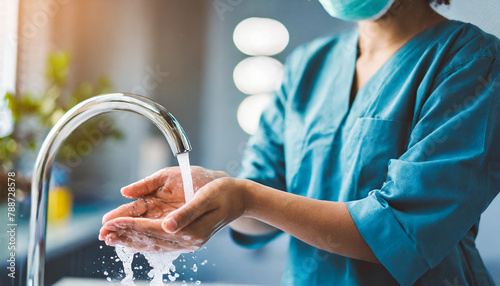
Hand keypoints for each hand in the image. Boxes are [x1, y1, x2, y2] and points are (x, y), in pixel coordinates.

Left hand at [100, 177, 247, 251]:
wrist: (240, 199)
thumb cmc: (223, 193)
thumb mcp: (206, 197)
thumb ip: (186, 213)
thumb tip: (166, 225)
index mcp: (191, 230)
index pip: (153, 230)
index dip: (131, 226)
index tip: (111, 223)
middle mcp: (188, 240)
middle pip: (150, 240)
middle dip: (125, 236)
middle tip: (103, 234)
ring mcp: (188, 242)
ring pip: (154, 245)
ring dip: (132, 242)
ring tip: (111, 239)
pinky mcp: (187, 239)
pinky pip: (161, 244)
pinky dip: (144, 243)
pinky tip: (133, 241)